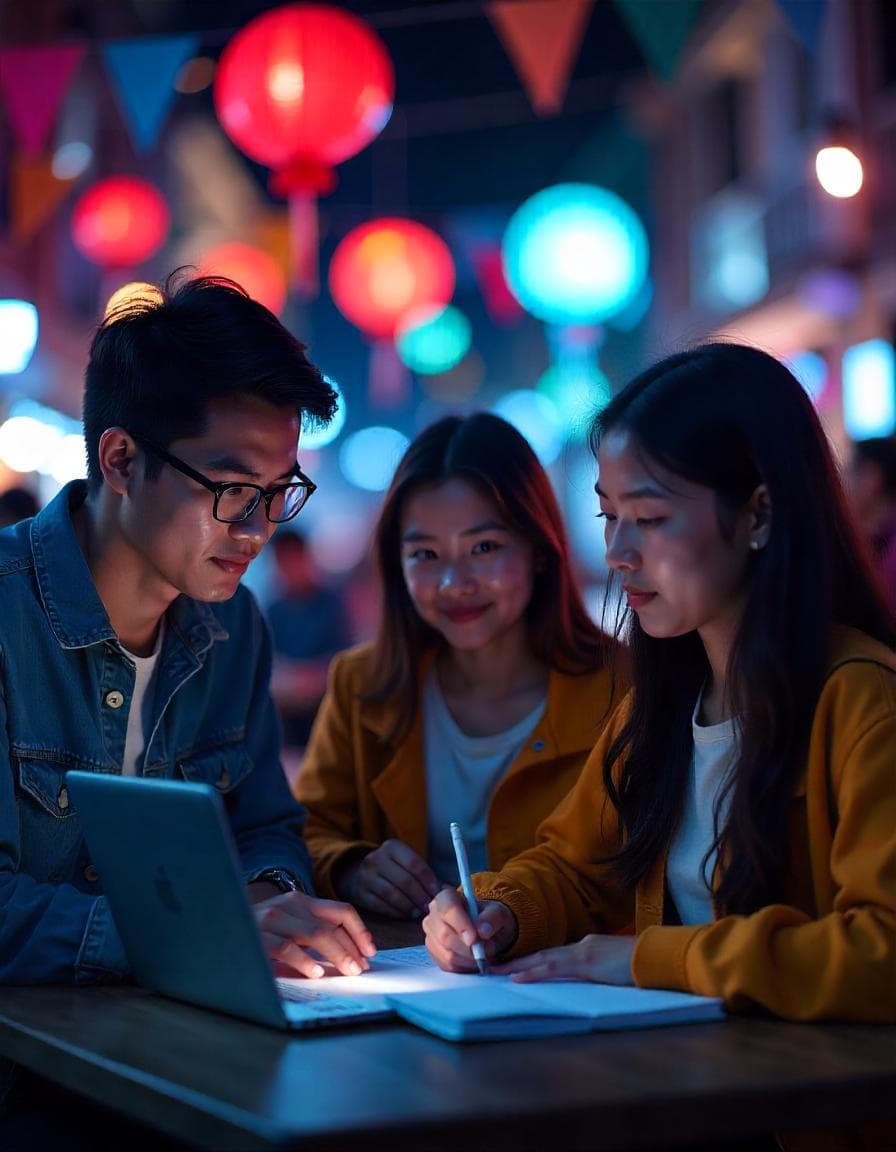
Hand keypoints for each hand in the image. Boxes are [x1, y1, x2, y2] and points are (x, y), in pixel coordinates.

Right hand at [252, 891, 375, 978]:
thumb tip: (352, 957)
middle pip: (331, 926)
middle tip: (360, 969)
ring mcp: (274, 918)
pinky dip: (305, 961)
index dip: (360, 931)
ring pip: (315, 934)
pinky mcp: (259, 935)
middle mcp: (291, 904)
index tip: (371, 952)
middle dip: (350, 949)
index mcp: (303, 901)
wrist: (222, 925)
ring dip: (336, 955)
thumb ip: (315, 934)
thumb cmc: (263, 933)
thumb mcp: (292, 927)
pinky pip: (287, 948)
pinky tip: (316, 973)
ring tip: (347, 971)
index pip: (342, 911)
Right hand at [339, 839, 440, 917]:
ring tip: (419, 913)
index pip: (415, 864)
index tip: (438, 894)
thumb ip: (422, 873)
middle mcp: (376, 858)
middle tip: (430, 907)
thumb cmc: (391, 869)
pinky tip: (405, 915)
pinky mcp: (359, 893)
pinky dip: (395, 912)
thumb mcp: (404, 861)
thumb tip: (444, 889)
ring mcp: (365, 876)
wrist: (358, 872)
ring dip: (409, 906)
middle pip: (405, 881)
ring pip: (392, 894)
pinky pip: (380, 905)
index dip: (429, 881)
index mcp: (392, 847)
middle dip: (420, 897)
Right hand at [422, 887, 516, 971]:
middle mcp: (433, 915)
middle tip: (488, 948)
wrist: (486, 932)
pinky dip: (464, 966)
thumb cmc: (489, 918)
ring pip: (447, 954)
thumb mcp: (498, 913)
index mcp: (446, 898)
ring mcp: (431, 936)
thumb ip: (492, 918)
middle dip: (468, 947)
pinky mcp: (434, 954)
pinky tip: (473, 959)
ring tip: (483, 953)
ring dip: (469, 959)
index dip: (461, 925)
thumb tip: (482, 930)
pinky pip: (448, 966)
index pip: (448, 909)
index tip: (474, 939)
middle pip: (444, 935)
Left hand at [494, 934, 634, 985]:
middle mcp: (582, 946)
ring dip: (518, 966)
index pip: (554, 955)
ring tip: (496, 972)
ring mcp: (584, 952)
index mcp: (588, 948)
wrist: (660, 956)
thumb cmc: (645, 966)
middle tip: (493, 968)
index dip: (533, 961)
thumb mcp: (616, 969)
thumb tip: (589, 980)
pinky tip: (518, 978)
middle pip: (543, 954)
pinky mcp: (587, 963)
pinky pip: (553, 969)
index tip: (514, 967)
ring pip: (543, 959)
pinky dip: (533, 972)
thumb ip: (599, 972)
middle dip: (517, 962)